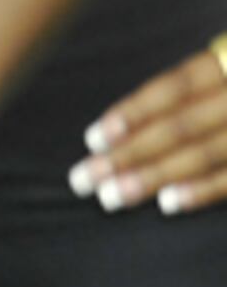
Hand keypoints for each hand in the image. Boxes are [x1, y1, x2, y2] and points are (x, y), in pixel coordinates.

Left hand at [75, 43, 226, 214]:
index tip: (93, 138)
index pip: (176, 88)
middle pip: (181, 125)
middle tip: (82, 179)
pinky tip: (168, 203)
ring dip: (154, 176)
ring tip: (112, 196)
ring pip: (205, 152)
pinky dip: (203, 190)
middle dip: (128, 154)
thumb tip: (135, 125)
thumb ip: (204, 83)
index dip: (134, 111)